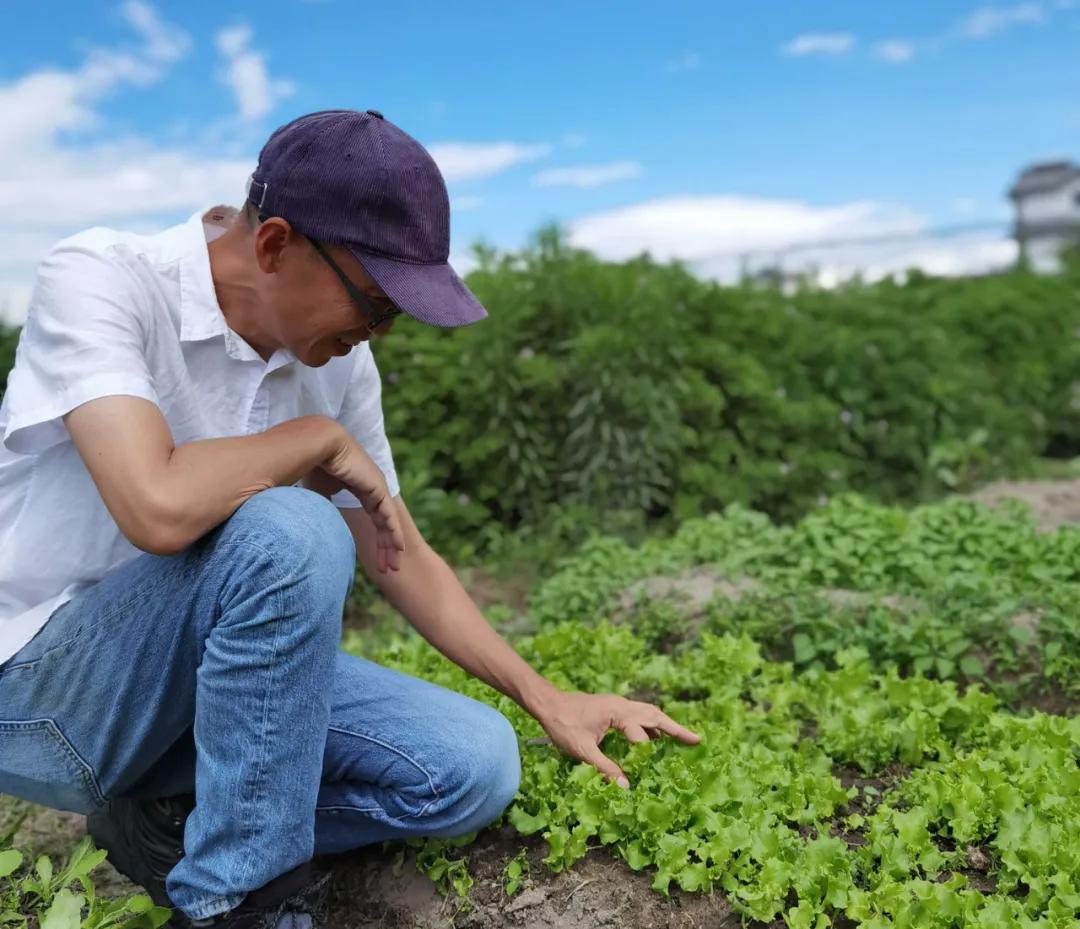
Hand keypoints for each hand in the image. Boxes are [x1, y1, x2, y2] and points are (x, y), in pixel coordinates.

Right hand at [319, 437, 404, 572]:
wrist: (315, 443)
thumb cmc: (311, 464)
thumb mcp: (317, 493)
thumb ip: (322, 510)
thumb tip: (314, 529)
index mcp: (361, 487)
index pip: (374, 518)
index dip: (375, 539)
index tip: (375, 560)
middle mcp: (373, 487)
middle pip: (384, 523)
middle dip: (386, 548)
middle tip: (389, 569)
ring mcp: (378, 486)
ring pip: (389, 523)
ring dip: (391, 546)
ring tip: (394, 567)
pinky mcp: (377, 487)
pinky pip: (388, 516)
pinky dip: (393, 533)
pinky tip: (397, 548)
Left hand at [535, 691, 700, 787]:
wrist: (547, 703)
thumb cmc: (562, 724)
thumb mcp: (582, 750)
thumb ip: (605, 768)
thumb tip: (626, 786)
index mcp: (617, 712)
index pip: (640, 735)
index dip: (645, 754)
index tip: (651, 772)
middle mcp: (622, 704)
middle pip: (655, 715)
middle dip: (676, 729)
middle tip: (696, 740)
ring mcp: (618, 704)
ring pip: (648, 712)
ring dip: (666, 725)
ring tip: (683, 737)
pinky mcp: (613, 707)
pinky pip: (638, 714)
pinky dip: (651, 724)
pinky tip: (654, 737)